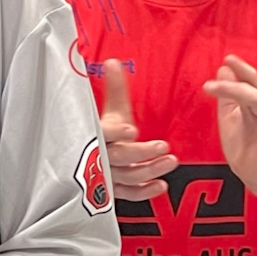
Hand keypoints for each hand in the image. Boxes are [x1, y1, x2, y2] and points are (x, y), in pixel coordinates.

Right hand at [97, 58, 174, 199]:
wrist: (85, 158)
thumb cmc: (102, 130)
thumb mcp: (109, 109)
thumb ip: (114, 88)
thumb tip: (113, 61)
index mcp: (94, 134)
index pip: (102, 134)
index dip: (116, 133)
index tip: (132, 130)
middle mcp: (97, 156)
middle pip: (117, 157)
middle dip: (141, 153)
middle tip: (164, 146)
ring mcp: (105, 175)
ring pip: (126, 176)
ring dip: (149, 170)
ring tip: (170, 161)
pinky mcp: (112, 190)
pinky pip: (128, 194)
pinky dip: (144, 192)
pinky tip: (161, 185)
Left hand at [205, 53, 256, 193]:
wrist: (251, 173)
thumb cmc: (242, 144)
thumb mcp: (229, 116)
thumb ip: (226, 95)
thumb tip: (223, 69)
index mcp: (250, 102)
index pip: (246, 81)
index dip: (238, 69)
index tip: (226, 60)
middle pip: (251, 86)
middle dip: (238, 75)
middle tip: (221, 69)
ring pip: (256, 99)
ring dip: (238, 90)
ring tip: (219, 87)